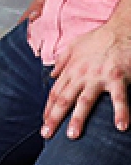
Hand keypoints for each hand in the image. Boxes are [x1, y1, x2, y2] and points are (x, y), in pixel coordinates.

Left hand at [42, 24, 130, 138]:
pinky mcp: (117, 78)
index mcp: (71, 70)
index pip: (56, 93)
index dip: (49, 109)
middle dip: (54, 118)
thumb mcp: (74, 46)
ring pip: (85, 101)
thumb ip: (61, 61)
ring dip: (78, 119)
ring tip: (72, 135)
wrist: (121, 29)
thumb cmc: (99, 38)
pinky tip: (121, 126)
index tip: (43, 122)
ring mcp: (99, 78)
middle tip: (46, 134)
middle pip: (64, 100)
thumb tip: (51, 75)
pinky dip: (121, 112)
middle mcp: (81, 75)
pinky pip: (119, 98)